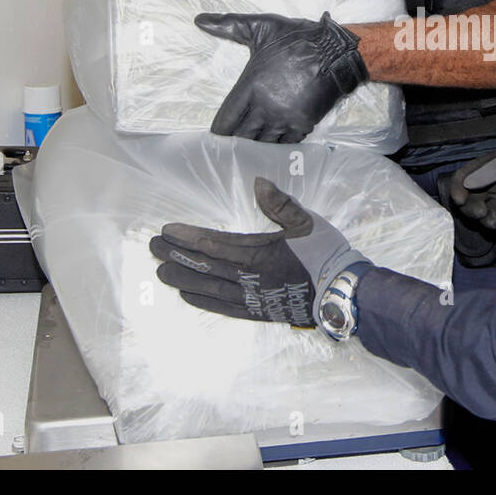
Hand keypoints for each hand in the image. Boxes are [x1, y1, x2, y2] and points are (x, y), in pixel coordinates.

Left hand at [150, 177, 369, 325]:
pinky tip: (188, 296)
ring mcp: (252, 297)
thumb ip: (281, 204)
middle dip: (177, 255)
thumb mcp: (307, 222)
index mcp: (259, 252)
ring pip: (209, 287)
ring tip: (161, 271)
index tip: (166, 231)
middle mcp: (250, 276)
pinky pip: (224, 307)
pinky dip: (203, 301)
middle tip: (152, 248)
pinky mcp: (258, 311)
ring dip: (183, 278)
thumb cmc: (326, 253)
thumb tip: (258, 182)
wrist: (342, 292)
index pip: (214, 243)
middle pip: (205, 265)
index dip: (188, 237)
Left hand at [196, 11, 368, 141]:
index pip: (226, 120)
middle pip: (242, 136)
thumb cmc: (297, 38)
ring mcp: (285, 118)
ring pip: (262, 144)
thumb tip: (199, 20)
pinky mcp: (302, 124)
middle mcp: (265, 107)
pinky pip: (283, 144)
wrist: (336, 52)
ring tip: (248, 149)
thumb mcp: (261, 27)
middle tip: (230, 145)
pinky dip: (276, 146)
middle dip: (235, 141)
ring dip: (254, 145)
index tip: (217, 135)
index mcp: (251, 86)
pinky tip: (271, 145)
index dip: (219, 131)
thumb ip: (228, 25)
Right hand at [448, 148, 495, 233]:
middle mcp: (486, 185)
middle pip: (470, 199)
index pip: (463, 176)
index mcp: (484, 167)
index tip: (459, 199)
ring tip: (495, 222)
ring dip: (487, 220)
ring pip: (485, 213)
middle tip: (480, 213)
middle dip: (472, 209)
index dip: (457, 187)